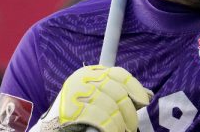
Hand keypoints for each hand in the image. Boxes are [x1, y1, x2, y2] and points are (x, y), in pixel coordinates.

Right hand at [37, 65, 152, 131]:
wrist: (51, 127)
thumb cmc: (80, 112)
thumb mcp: (98, 96)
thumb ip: (120, 92)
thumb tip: (148, 95)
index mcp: (90, 72)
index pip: (119, 74)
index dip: (135, 88)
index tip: (144, 101)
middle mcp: (83, 79)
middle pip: (117, 91)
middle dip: (128, 111)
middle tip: (132, 125)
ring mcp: (76, 94)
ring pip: (111, 107)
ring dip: (120, 123)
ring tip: (122, 130)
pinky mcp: (71, 110)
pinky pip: (100, 119)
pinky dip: (111, 127)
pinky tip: (114, 131)